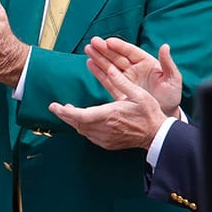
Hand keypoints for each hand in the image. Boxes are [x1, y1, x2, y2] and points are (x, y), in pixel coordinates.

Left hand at [49, 62, 166, 150]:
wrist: (158, 135)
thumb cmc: (149, 113)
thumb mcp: (138, 94)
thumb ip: (121, 82)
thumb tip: (109, 68)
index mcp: (110, 115)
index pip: (80, 116)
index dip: (64, 112)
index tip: (54, 106)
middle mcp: (105, 129)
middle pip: (76, 124)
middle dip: (64, 115)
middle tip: (56, 107)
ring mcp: (106, 138)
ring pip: (82, 130)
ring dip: (73, 121)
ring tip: (69, 111)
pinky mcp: (108, 144)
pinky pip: (89, 136)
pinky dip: (83, 128)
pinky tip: (83, 121)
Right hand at [84, 37, 181, 116]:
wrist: (162, 119)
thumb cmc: (171, 98)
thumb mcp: (173, 80)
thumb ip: (168, 63)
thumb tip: (165, 46)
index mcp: (147, 64)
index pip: (131, 52)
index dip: (119, 46)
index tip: (108, 41)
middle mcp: (134, 69)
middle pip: (117, 56)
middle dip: (104, 49)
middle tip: (93, 42)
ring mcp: (125, 80)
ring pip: (109, 66)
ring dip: (98, 58)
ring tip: (88, 49)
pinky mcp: (119, 90)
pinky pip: (107, 79)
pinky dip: (98, 71)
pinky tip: (90, 63)